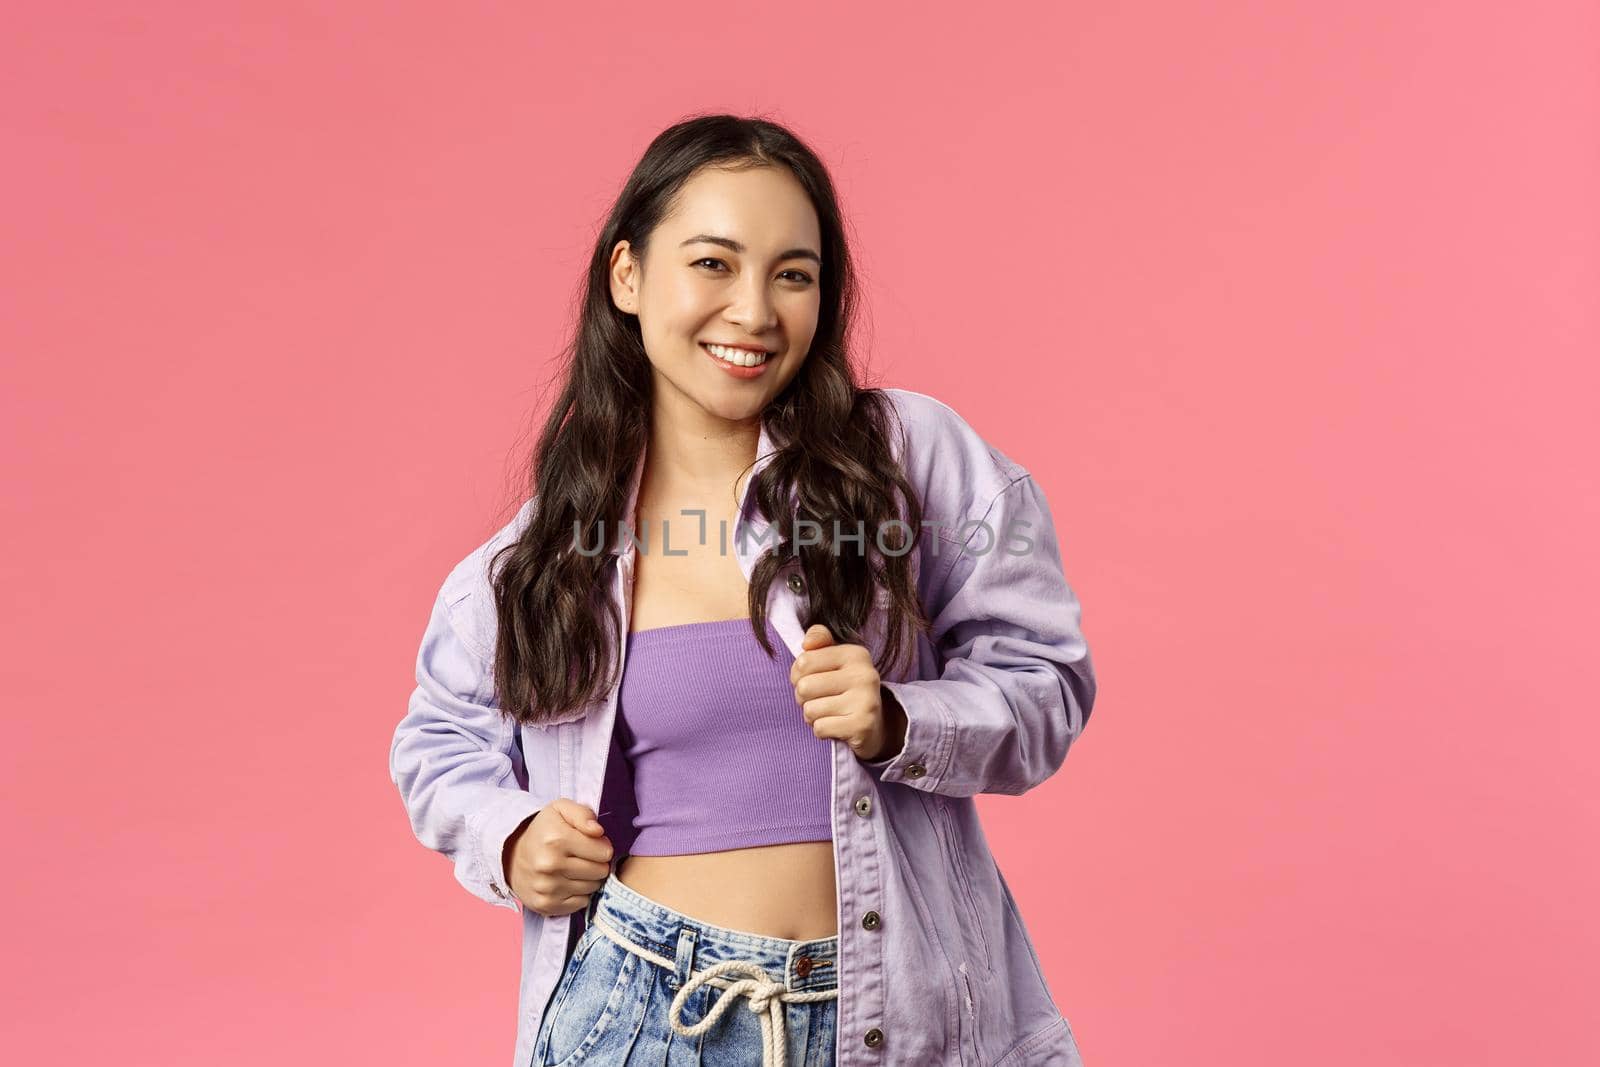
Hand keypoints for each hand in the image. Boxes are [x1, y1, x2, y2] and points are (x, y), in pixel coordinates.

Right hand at [503, 798, 613, 916]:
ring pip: (593, 888)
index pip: (604, 852)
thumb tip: (598, 831)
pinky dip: (579, 894)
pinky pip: (582, 903)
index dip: (602, 846)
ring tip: (576, 868)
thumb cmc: (543, 831)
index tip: (593, 843)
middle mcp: (550, 865)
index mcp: (556, 839)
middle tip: (584, 856)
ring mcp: (547, 888)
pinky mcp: (546, 905)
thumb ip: (583, 814)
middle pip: (601, 871)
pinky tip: (568, 882)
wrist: (512, 856)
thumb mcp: (560, 809)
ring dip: (589, 878)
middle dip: (598, 863)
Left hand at [790, 623, 906, 761]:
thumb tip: (807, 642)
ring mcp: (865, 701)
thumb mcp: (835, 660)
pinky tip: (836, 726)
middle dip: (803, 698)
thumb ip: (819, 641)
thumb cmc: (845, 689)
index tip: (814, 679)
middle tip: (820, 700)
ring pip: (810, 710)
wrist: (874, 725)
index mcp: (856, 654)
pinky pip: (820, 728)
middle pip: (804, 687)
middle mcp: (864, 674)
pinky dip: (822, 730)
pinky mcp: (862, 726)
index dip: (798, 675)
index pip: (804, 662)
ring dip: (813, 716)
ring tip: (829, 713)